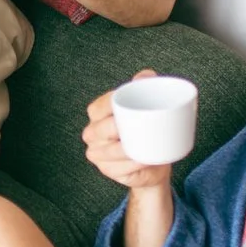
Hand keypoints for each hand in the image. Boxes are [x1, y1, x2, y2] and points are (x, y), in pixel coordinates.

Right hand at [83, 69, 172, 188]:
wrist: (153, 161)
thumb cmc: (145, 128)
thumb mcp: (145, 104)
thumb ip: (145, 85)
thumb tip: (146, 76)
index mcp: (97, 114)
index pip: (99, 107)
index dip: (110, 105)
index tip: (130, 105)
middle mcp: (92, 134)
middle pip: (101, 130)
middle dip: (116, 129)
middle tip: (138, 126)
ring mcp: (98, 154)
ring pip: (109, 151)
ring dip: (124, 150)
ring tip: (144, 145)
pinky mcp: (108, 171)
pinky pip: (117, 169)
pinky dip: (130, 166)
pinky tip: (140, 161)